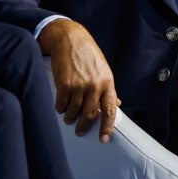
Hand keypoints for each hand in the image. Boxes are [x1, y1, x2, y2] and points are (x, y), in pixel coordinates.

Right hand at [39, 19, 120, 142]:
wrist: (69, 39)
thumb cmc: (87, 54)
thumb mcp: (103, 70)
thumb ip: (108, 89)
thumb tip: (116, 104)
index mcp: (107, 83)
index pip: (110, 110)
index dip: (107, 127)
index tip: (104, 138)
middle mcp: (94, 86)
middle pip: (90, 114)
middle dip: (84, 126)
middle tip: (80, 131)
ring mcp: (79, 85)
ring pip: (74, 111)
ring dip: (70, 118)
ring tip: (69, 118)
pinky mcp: (64, 84)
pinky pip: (62, 104)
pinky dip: (61, 108)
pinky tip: (61, 107)